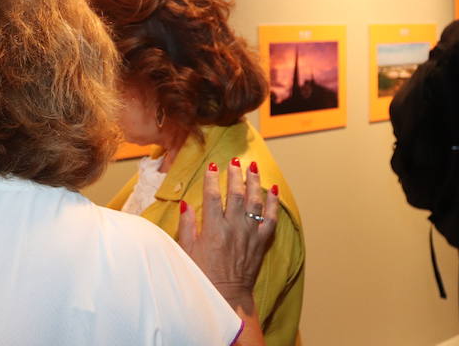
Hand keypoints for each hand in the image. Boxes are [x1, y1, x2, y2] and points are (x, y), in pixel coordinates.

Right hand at [178, 159, 278, 311]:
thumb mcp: (187, 251)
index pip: (212, 196)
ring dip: (254, 182)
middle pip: (236, 194)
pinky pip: (271, 220)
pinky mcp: (261, 243)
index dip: (212, 179)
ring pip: (255, 202)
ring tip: (253, 167)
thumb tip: (185, 204)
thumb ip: (187, 226)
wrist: (227, 297)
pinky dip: (273, 204)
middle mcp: (234, 228)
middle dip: (235, 174)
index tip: (212, 166)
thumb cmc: (203, 276)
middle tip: (234, 161)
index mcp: (213, 229)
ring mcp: (250, 235)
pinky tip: (273, 190)